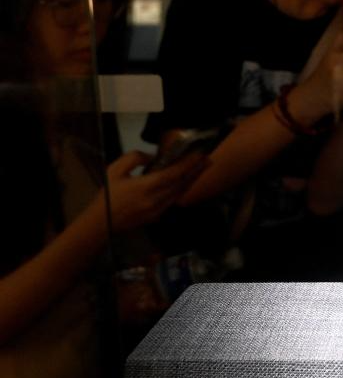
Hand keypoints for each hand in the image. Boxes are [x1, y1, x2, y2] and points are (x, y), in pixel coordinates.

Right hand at [89, 150, 208, 233]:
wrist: (100, 223)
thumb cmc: (107, 195)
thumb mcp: (115, 170)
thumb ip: (134, 159)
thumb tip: (152, 157)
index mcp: (146, 186)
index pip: (174, 173)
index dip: (188, 163)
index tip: (199, 154)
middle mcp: (156, 199)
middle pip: (182, 183)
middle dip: (196, 170)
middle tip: (208, 159)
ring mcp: (158, 210)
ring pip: (180, 192)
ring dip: (192, 179)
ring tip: (202, 168)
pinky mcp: (157, 216)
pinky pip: (174, 200)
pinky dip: (182, 189)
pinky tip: (187, 183)